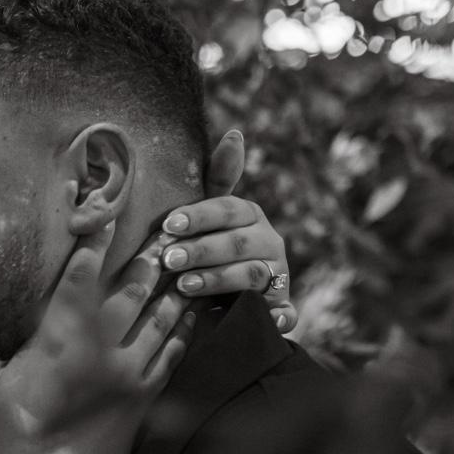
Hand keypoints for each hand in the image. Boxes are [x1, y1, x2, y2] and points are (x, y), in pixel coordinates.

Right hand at [0, 218, 193, 453]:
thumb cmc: (12, 439)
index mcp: (62, 335)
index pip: (84, 271)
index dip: (96, 236)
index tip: (107, 207)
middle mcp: (105, 345)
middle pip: (135, 284)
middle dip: (149, 252)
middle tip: (167, 222)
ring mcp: (132, 369)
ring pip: (163, 312)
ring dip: (173, 283)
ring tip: (184, 257)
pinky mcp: (148, 395)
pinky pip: (175, 349)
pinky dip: (185, 325)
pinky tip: (192, 309)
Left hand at [159, 130, 296, 332]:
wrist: (225, 299)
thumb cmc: (211, 248)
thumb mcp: (211, 215)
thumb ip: (218, 179)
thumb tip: (235, 132)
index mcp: (250, 216)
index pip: (228, 209)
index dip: (199, 216)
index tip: (168, 225)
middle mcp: (269, 243)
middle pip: (239, 242)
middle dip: (202, 250)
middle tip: (168, 260)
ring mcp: (277, 277)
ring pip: (252, 275)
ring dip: (219, 280)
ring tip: (183, 287)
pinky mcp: (280, 308)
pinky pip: (285, 313)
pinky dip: (280, 318)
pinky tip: (269, 322)